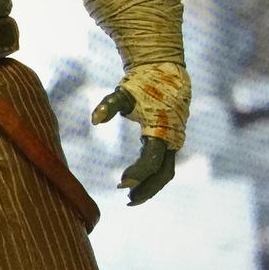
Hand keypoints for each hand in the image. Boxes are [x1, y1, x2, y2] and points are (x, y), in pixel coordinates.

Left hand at [91, 62, 189, 204]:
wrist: (165, 70)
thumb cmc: (142, 83)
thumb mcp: (123, 93)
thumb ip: (109, 106)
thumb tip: (94, 120)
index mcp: (162, 130)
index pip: (151, 161)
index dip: (137, 174)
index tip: (120, 183)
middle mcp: (173, 138)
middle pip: (163, 174)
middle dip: (147, 189)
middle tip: (126, 199)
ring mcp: (175, 140)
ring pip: (166, 172)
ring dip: (150, 186)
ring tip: (130, 198)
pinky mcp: (172, 140)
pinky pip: (165, 165)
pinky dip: (152, 176)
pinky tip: (136, 183)